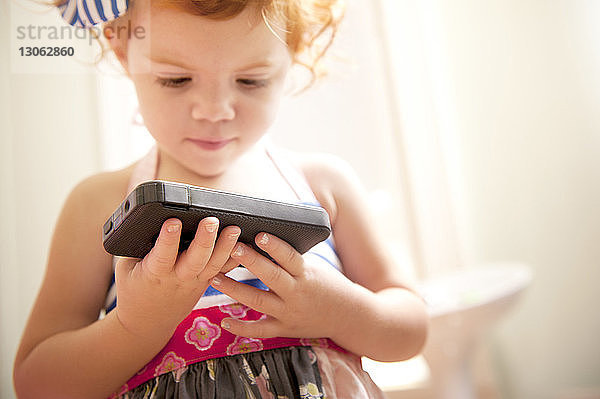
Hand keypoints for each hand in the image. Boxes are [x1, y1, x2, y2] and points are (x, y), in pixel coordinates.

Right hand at [114, 217, 239, 340]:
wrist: (147, 323)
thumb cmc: (134, 288)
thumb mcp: (126, 268)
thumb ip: (137, 245)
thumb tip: (145, 216)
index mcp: (154, 273)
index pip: (162, 255)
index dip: (168, 239)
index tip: (173, 222)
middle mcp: (178, 278)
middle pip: (195, 260)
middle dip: (204, 240)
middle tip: (211, 220)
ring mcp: (195, 282)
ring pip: (214, 265)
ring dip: (226, 247)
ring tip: (235, 228)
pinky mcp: (206, 282)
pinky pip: (223, 270)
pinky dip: (235, 258)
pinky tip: (248, 244)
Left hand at [210, 233, 354, 338]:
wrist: (347, 315)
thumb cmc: (327, 284)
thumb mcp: (314, 267)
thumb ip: (291, 259)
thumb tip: (262, 240)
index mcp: (306, 274)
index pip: (289, 257)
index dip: (274, 246)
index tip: (259, 234)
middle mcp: (297, 293)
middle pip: (271, 277)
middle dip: (251, 262)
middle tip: (232, 249)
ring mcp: (290, 313)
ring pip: (259, 302)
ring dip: (235, 290)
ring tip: (215, 278)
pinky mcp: (285, 329)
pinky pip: (260, 330)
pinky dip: (241, 327)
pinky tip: (224, 321)